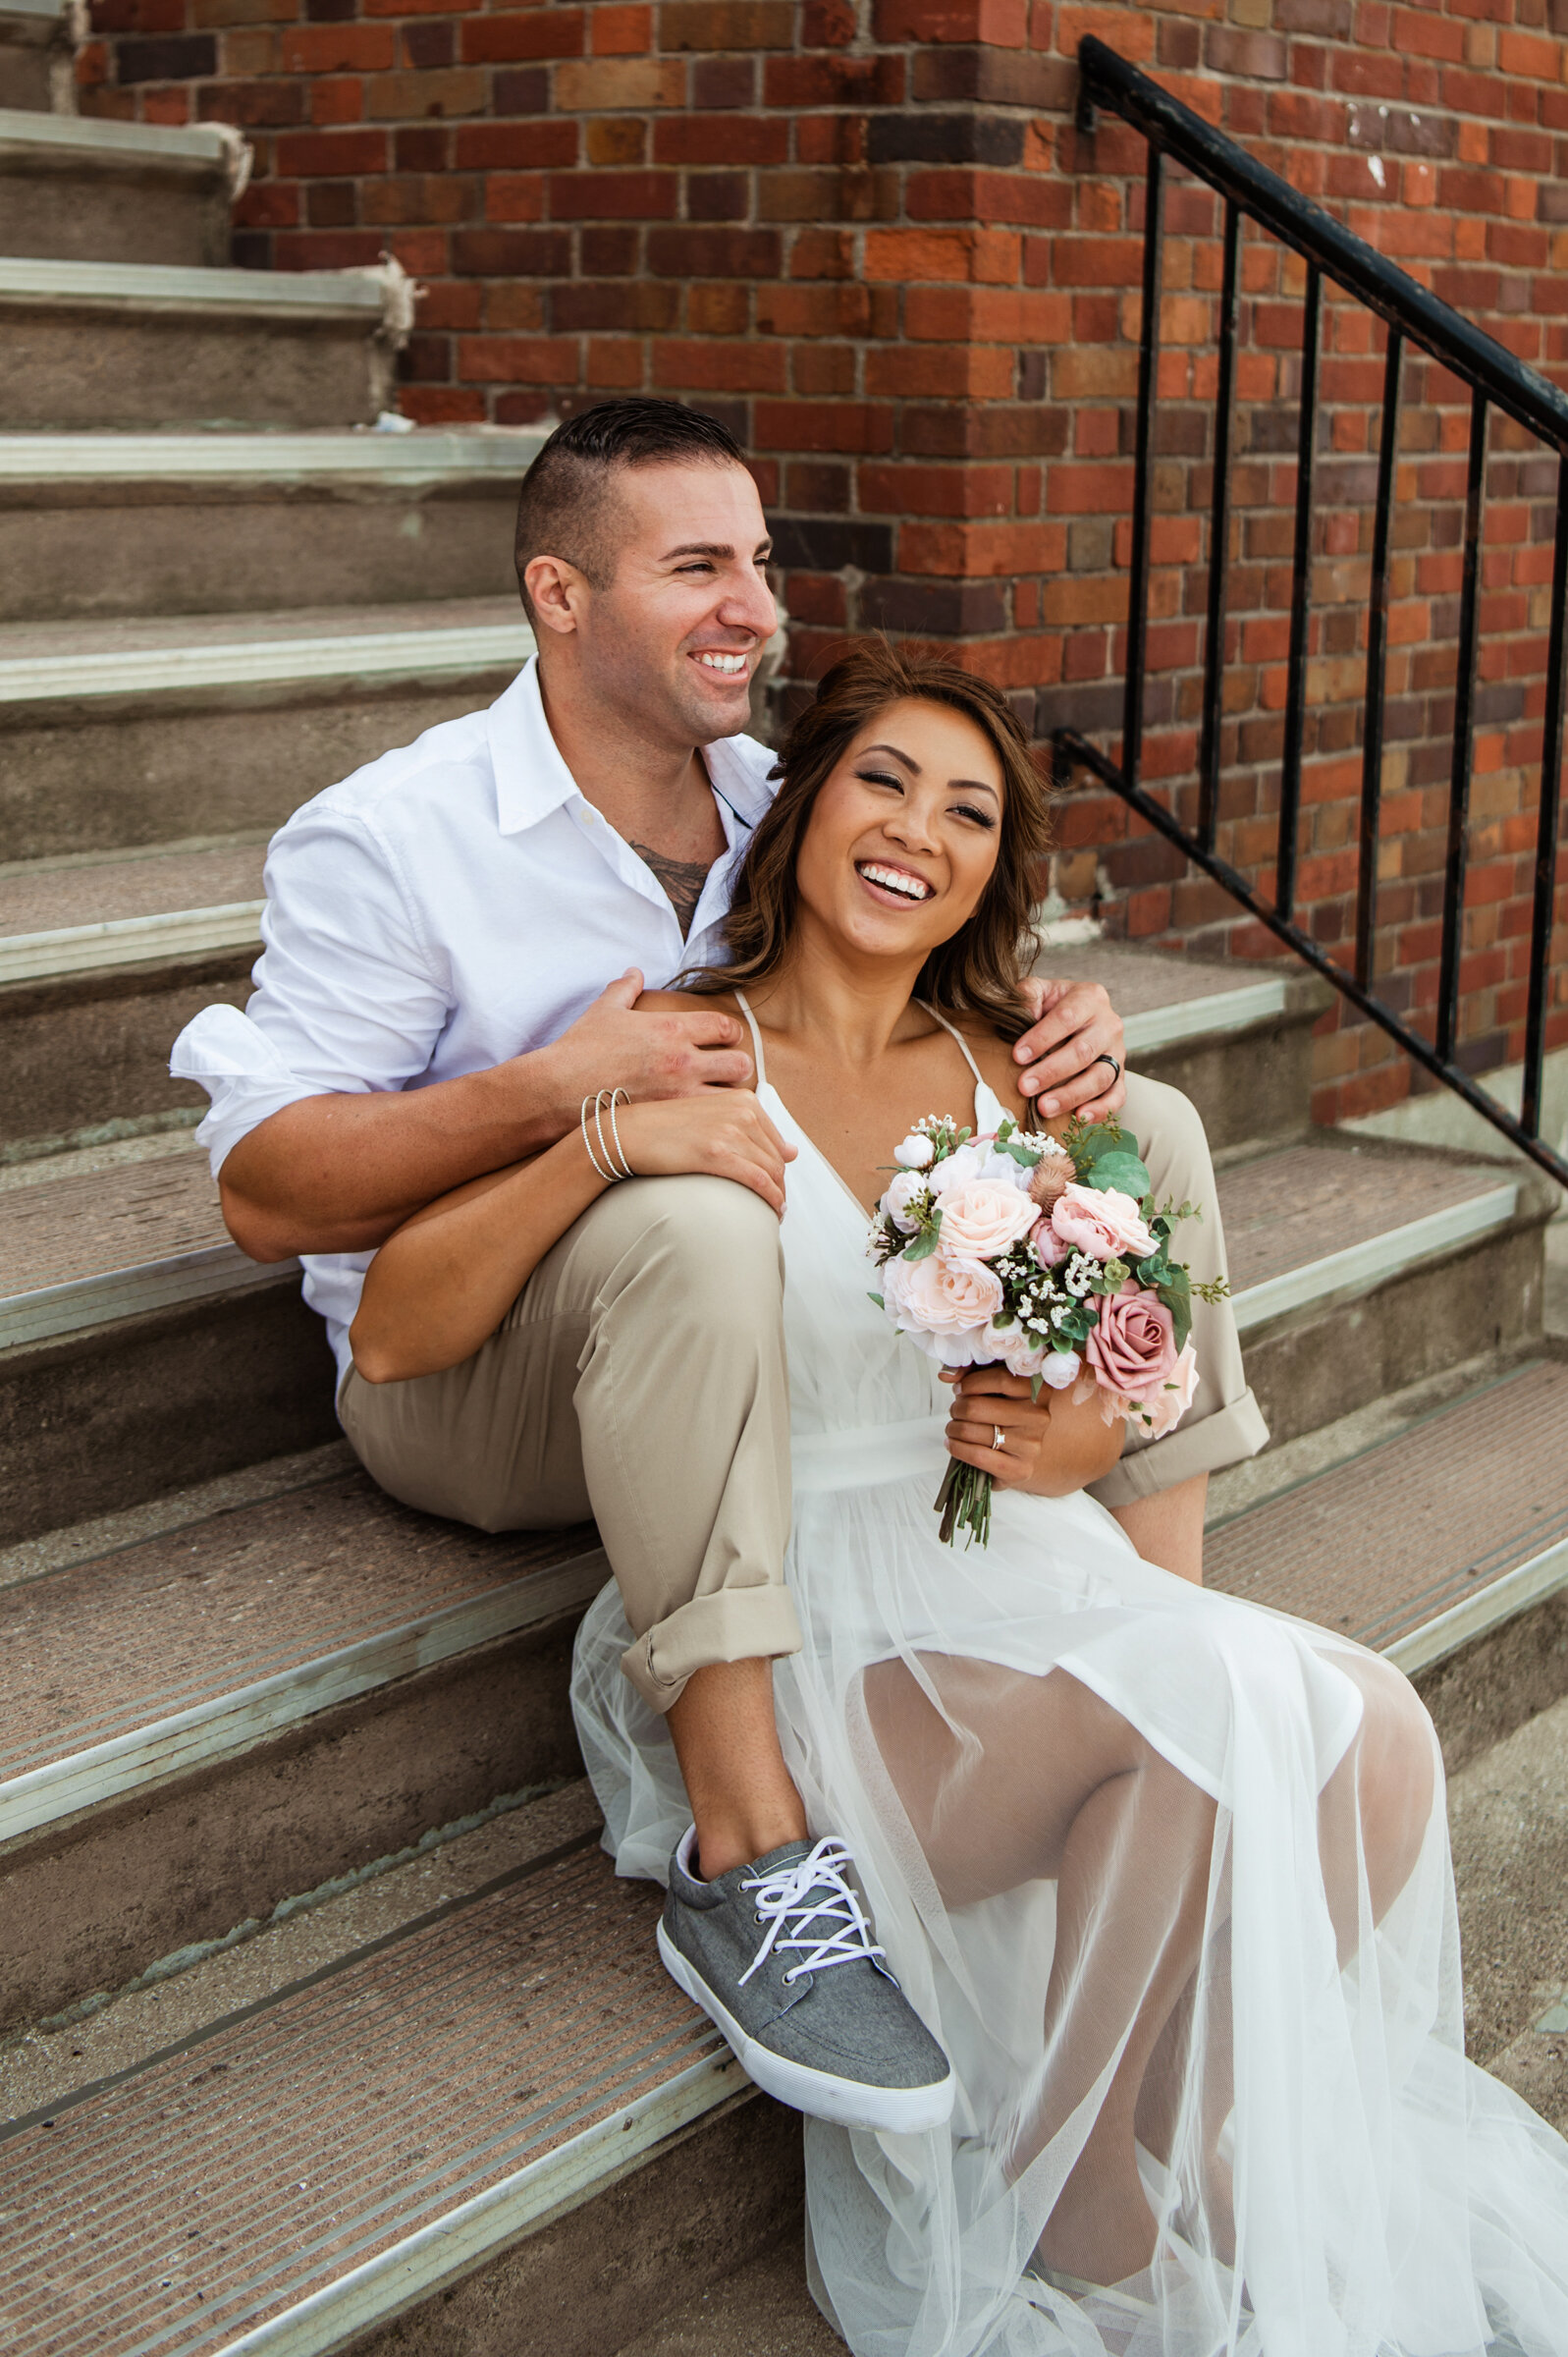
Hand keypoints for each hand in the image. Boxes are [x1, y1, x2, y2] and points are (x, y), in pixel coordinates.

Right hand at [543, 969, 754, 1120]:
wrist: (558, 1090)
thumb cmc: (579, 1049)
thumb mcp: (603, 1011)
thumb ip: (624, 988)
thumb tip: (634, 972)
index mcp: (672, 1029)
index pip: (726, 1026)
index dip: (731, 1033)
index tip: (724, 1041)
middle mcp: (683, 1060)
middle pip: (741, 1064)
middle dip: (737, 1067)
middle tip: (725, 1073)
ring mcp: (678, 1094)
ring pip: (731, 1098)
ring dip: (727, 1097)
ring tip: (716, 1099)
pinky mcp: (670, 1122)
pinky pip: (710, 1123)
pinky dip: (712, 1121)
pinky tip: (702, 1122)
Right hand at [616, 1091, 796, 1215]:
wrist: (628, 1133)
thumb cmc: (665, 1129)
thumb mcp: (712, 1116)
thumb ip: (750, 1129)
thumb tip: (792, 1151)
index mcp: (743, 1100)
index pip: (776, 1141)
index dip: (780, 1167)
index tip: (776, 1184)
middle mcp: (741, 1112)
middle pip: (777, 1158)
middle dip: (780, 1185)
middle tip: (777, 1204)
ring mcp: (730, 1131)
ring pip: (772, 1172)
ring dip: (778, 1196)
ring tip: (775, 1212)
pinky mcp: (717, 1153)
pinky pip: (758, 1181)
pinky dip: (771, 1199)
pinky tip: (772, 1212)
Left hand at [938, 1365, 1052, 1490]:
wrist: (1019, 1450)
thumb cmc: (1001, 1411)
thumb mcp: (992, 1385)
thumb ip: (971, 1372)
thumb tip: (947, 1375)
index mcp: (1039, 1390)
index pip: (1001, 1379)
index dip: (971, 1383)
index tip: (960, 1388)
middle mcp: (1039, 1416)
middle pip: (977, 1407)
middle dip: (957, 1408)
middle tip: (955, 1411)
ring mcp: (1032, 1445)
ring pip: (972, 1432)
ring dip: (953, 1429)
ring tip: (953, 1428)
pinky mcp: (1021, 1469)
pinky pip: (977, 1456)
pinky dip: (957, 1448)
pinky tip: (953, 1444)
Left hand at [1012, 977, 1125, 1122]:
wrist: (1075, 1015)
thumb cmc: (1051, 1005)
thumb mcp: (1038, 991)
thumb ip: (1027, 996)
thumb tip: (1020, 1015)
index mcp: (1089, 997)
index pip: (1066, 1018)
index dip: (1042, 1038)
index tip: (1018, 1056)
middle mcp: (1109, 1024)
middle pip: (1083, 1051)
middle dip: (1052, 1071)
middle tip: (1025, 1087)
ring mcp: (1118, 1052)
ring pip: (1100, 1076)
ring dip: (1071, 1095)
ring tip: (1044, 1107)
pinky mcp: (1121, 1076)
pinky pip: (1117, 1095)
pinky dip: (1101, 1109)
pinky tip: (1079, 1118)